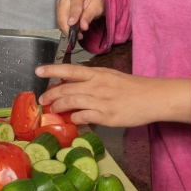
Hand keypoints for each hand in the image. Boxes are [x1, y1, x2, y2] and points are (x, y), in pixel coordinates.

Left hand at [36, 64, 190, 127]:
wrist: (153, 97)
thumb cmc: (133, 88)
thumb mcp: (111, 77)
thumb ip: (93, 81)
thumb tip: (75, 87)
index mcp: (97, 73)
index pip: (70, 69)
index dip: (52, 70)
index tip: (38, 71)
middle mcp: (96, 85)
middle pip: (66, 88)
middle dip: (50, 94)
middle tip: (42, 100)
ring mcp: (100, 101)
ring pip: (70, 103)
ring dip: (58, 107)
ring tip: (52, 110)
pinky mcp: (106, 116)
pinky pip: (83, 117)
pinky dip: (74, 119)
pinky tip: (72, 121)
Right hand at [55, 0, 104, 37]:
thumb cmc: (94, 1)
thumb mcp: (97, 8)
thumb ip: (89, 16)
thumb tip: (83, 26)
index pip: (74, 5)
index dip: (73, 16)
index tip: (72, 24)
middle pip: (63, 13)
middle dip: (69, 27)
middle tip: (78, 35)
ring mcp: (60, 1)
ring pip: (60, 18)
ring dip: (67, 29)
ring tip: (78, 33)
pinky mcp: (58, 9)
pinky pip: (59, 21)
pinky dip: (65, 28)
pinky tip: (73, 30)